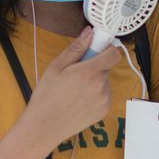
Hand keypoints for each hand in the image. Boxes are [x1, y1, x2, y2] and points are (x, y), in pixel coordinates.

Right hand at [24, 27, 121, 144]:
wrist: (45, 126)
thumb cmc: (47, 95)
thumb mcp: (57, 67)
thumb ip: (76, 48)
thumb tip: (90, 32)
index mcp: (91, 72)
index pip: (114, 54)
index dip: (106, 49)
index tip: (96, 50)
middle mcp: (102, 86)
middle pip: (107, 67)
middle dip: (95, 66)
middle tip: (75, 73)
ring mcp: (105, 100)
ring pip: (105, 81)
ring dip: (95, 81)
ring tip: (74, 90)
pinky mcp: (104, 111)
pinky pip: (104, 95)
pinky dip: (95, 94)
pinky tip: (79, 100)